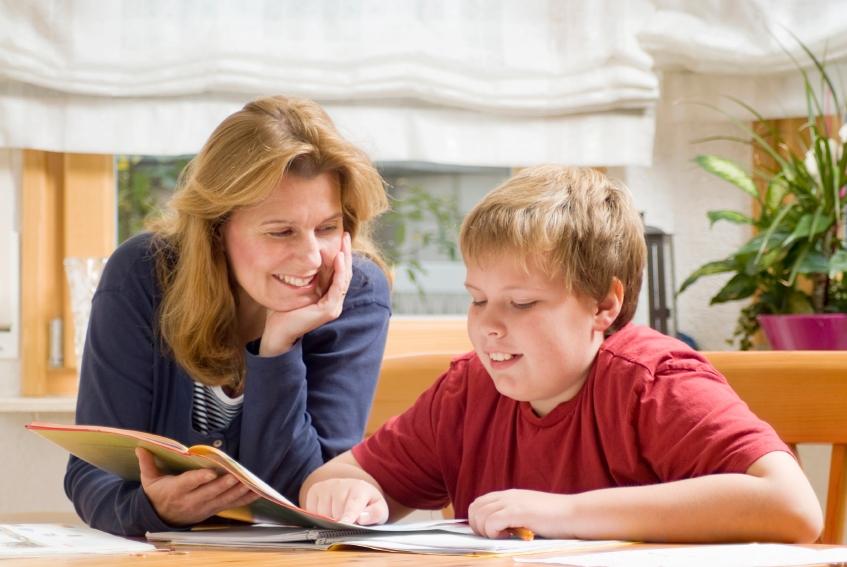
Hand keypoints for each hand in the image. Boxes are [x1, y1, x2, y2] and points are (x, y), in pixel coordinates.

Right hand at [136, 448, 258, 525]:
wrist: (159, 518)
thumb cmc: (157, 494)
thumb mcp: (149, 479)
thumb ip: (147, 463)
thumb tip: (140, 447)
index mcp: (175, 491)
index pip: (188, 484)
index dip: (199, 479)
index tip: (210, 473)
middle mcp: (190, 501)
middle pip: (209, 493)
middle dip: (223, 485)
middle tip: (236, 476)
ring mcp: (203, 508)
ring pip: (222, 500)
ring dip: (237, 492)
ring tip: (250, 483)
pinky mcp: (212, 510)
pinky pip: (230, 505)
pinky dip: (243, 499)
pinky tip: (256, 492)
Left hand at [259, 232, 352, 355]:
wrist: (276, 332)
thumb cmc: (281, 312)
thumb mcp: (293, 288)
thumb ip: (300, 276)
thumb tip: (297, 257)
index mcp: (327, 297)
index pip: (338, 273)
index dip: (341, 255)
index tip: (340, 238)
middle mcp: (334, 301)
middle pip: (345, 273)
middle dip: (346, 253)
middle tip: (346, 235)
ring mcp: (334, 306)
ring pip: (344, 278)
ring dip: (345, 259)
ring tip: (343, 243)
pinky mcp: (329, 310)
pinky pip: (338, 287)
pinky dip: (339, 272)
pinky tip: (338, 258)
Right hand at [303, 478, 388, 524]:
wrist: (353, 489)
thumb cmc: (367, 504)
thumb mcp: (379, 509)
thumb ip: (376, 514)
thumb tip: (361, 518)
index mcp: (360, 488)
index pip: (352, 504)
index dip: (348, 515)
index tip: (344, 523)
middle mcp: (341, 484)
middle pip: (336, 514)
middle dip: (342, 524)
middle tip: (350, 522)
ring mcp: (326, 486)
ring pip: (323, 515)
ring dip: (330, 522)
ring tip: (340, 515)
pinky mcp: (314, 491)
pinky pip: (312, 512)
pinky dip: (319, 518)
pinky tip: (330, 512)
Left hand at [468, 489, 569, 538]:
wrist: (575, 513)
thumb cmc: (556, 518)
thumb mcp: (529, 512)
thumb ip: (513, 515)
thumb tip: (496, 529)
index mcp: (509, 495)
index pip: (479, 503)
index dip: (478, 519)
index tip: (490, 532)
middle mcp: (507, 496)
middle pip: (475, 508)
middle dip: (478, 526)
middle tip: (494, 537)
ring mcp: (512, 502)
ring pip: (480, 515)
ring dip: (486, 530)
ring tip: (502, 537)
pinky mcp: (518, 512)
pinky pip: (491, 522)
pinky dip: (494, 532)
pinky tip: (508, 536)